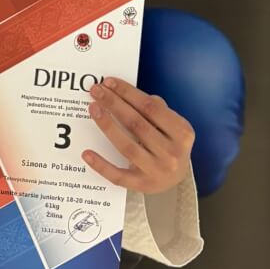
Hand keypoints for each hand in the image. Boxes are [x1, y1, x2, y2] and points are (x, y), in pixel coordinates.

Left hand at [83, 77, 194, 194]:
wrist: (178, 179)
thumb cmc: (171, 144)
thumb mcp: (173, 125)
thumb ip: (156, 109)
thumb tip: (126, 94)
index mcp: (182, 133)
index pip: (150, 107)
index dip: (128, 93)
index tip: (109, 82)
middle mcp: (172, 153)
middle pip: (136, 124)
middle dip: (114, 104)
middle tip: (96, 91)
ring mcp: (157, 172)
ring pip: (126, 146)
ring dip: (107, 126)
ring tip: (93, 109)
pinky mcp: (142, 186)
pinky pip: (118, 176)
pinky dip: (101, 165)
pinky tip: (87, 153)